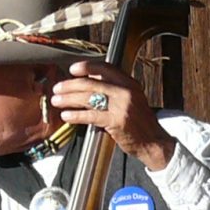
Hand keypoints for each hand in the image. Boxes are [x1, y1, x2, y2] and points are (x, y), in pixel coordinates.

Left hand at [53, 60, 173, 172]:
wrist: (153, 142)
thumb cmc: (139, 123)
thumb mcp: (131, 100)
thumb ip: (114, 90)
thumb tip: (89, 80)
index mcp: (130, 83)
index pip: (105, 68)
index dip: (86, 67)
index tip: (72, 69)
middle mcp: (127, 91)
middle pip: (92, 82)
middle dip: (71, 84)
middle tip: (57, 88)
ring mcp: (122, 106)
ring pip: (88, 97)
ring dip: (68, 99)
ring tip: (56, 101)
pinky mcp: (116, 121)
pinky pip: (90, 115)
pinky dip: (75, 115)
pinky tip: (66, 116)